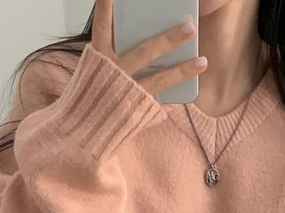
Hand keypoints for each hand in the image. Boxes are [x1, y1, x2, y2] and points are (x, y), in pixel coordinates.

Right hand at [91, 0, 206, 110]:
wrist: (81, 129)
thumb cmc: (93, 92)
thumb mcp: (96, 67)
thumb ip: (114, 51)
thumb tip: (139, 33)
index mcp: (100, 57)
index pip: (103, 27)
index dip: (107, 9)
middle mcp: (114, 73)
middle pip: (144, 52)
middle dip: (169, 40)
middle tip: (190, 27)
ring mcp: (127, 93)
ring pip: (159, 80)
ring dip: (182, 71)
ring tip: (202, 61)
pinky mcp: (136, 112)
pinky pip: (159, 103)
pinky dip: (172, 99)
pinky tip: (189, 92)